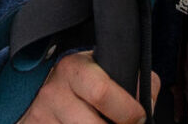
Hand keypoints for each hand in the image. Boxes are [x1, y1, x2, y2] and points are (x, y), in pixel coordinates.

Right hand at [17, 50, 158, 123]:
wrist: (47, 92)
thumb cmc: (86, 84)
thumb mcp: (108, 71)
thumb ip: (136, 83)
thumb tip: (146, 108)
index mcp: (74, 69)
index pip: (102, 92)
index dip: (128, 112)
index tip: (139, 117)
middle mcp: (53, 92)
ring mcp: (42, 116)